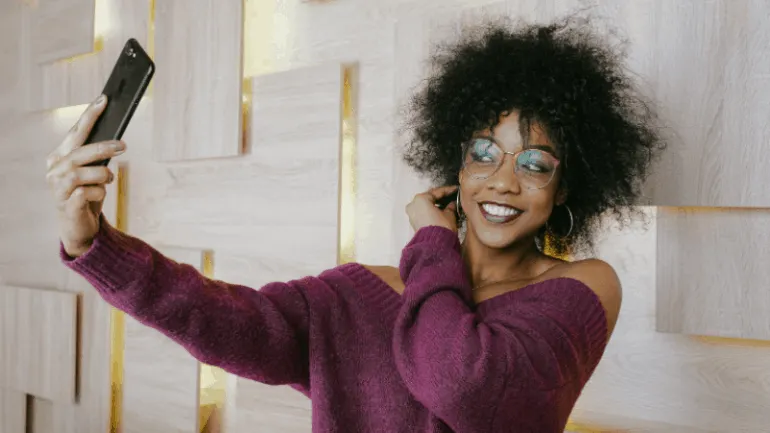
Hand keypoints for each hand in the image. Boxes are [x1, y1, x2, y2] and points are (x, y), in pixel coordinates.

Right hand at [45, 95, 125, 256]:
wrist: (78, 226)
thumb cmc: (86, 195)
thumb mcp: (92, 173)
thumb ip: (97, 157)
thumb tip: (116, 138)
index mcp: (59, 157)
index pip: (75, 132)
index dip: (89, 115)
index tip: (104, 99)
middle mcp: (54, 170)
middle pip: (80, 152)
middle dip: (104, 147)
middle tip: (123, 146)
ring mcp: (57, 188)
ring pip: (83, 173)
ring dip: (103, 175)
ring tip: (109, 180)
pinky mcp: (66, 205)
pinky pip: (88, 193)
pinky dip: (99, 192)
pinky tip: (100, 195)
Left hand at [406, 185, 458, 232]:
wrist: (435, 246)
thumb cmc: (442, 227)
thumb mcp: (450, 214)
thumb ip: (451, 206)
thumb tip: (452, 204)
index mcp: (420, 199)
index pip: (437, 192)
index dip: (448, 190)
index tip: (456, 189)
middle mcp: (413, 205)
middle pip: (430, 198)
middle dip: (441, 199)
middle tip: (452, 197)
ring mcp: (412, 214)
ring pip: (426, 206)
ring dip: (437, 206)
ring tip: (449, 206)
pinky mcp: (414, 223)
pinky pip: (424, 213)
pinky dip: (432, 212)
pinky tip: (442, 213)